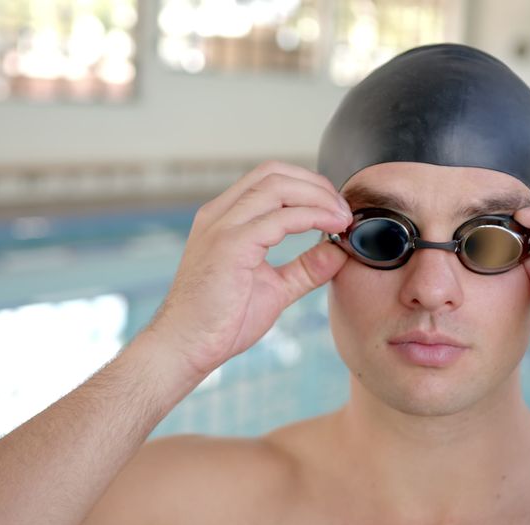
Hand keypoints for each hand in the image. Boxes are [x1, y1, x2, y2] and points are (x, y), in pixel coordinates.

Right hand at [148, 161, 350, 378]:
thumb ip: (305, 269)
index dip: (307, 185)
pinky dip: (310, 217)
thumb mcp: (274, 288)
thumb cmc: (220, 321)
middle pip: (274, 173)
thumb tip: (338, 252)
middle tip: (344, 210)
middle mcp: (219, 214)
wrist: (186, 347)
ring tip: (342, 218)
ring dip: (317, 197)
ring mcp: (222, 227)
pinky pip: (278, 219)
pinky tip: (331, 228)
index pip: (268, 178)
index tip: (335, 208)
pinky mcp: (230, 246)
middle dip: (316, 185)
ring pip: (277, 187)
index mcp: (224, 218)